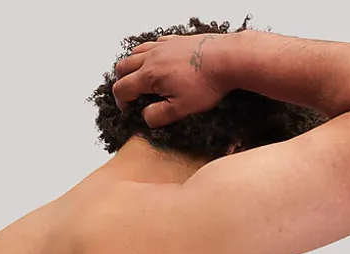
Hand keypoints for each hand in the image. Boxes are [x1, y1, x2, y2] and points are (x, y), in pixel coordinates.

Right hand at [112, 33, 233, 126]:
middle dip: (122, 83)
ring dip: (132, 66)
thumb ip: (158, 116)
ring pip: (135, 52)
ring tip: (141, 80)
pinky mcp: (175, 40)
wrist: (227, 59)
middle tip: (131, 96)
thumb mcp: (181, 109)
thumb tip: (145, 117)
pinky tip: (158, 63)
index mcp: (149, 75)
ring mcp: (163, 45)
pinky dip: (148, 53)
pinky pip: (153, 43)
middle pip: (123, 67)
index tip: (129, 111)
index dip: (121, 103)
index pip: (122, 88)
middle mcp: (152, 57)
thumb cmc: (207, 83)